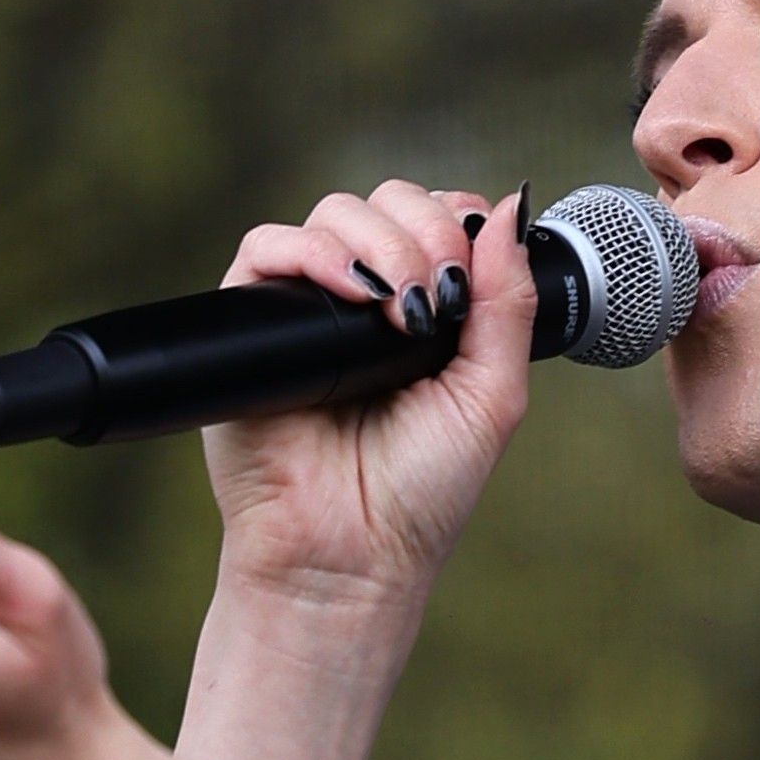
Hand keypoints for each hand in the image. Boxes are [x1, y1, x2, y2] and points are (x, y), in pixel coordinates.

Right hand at [200, 179, 536, 604]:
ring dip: (380, 242)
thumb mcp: (492, 394)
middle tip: (439, 296)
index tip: (471, 273)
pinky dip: (311, 251)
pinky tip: (353, 293)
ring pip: (335, 214)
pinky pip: (266, 248)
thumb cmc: (420, 493)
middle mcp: (365, 300)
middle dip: (424, 232)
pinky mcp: (250, 323)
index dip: (458, 224)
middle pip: (389, 204)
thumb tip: (509, 207)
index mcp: (425, 311)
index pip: (439, 218)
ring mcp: (307, 308)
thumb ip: (508, 302)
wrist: (349, 555)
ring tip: (403, 307)